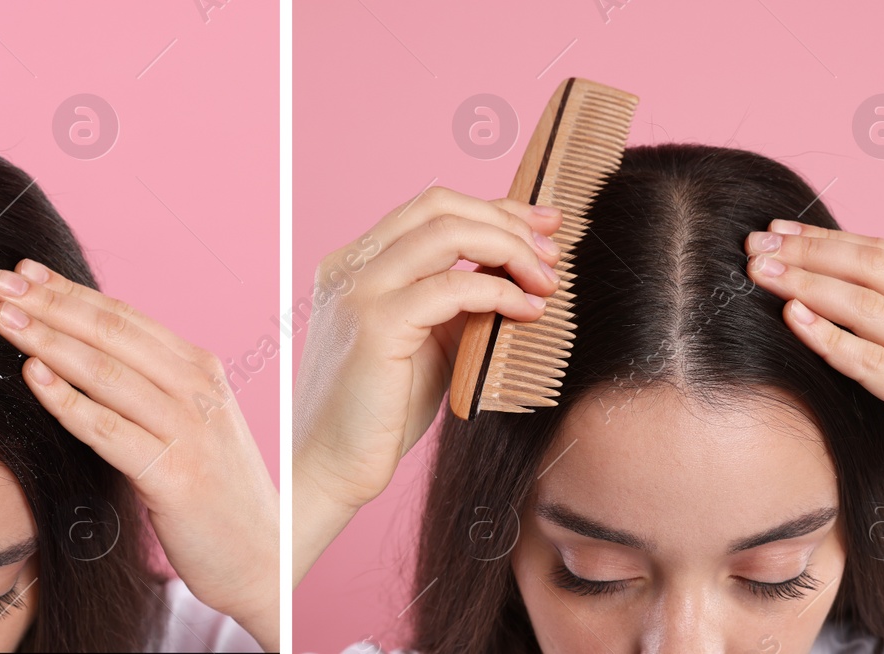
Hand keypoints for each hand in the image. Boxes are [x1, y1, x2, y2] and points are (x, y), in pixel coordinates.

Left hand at [0, 259, 279, 649]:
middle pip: (113, 333)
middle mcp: (198, 391)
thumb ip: (149, 386)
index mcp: (201, 370)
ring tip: (4, 321)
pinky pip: (110, 431)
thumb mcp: (190, 423)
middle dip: (51, 304)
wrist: (264, 557)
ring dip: (50, 342)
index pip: (126, 318)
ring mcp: (190, 432)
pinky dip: (68, 401)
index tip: (25, 273)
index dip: (71, 291)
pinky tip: (33, 377)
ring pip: (107, 374)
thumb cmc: (212, 491)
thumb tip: (80, 350)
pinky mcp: (175, 477)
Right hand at [292, 186, 563, 583]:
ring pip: (448, 232)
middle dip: (507, 220)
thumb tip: (518, 270)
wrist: (330, 466)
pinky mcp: (375, 325)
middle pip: (440, 205)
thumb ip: (458, 302)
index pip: (431, 210)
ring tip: (547, 282)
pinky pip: (453, 287)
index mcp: (356, 264)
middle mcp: (350, 266)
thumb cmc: (380, 413)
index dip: (495, 209)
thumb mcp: (428, 341)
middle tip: (553, 253)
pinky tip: (527, 312)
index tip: (545, 226)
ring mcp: (358, 290)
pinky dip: (499, 292)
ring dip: (510, 250)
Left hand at [743, 219, 883, 561]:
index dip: (824, 238)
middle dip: (807, 252)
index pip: (882, 255)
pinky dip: (831, 339)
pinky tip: (793, 320)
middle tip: (752, 245)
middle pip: (871, 269)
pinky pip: (876, 364)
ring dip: (807, 285)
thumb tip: (831, 305)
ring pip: (869, 307)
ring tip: (758, 274)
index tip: (773, 230)